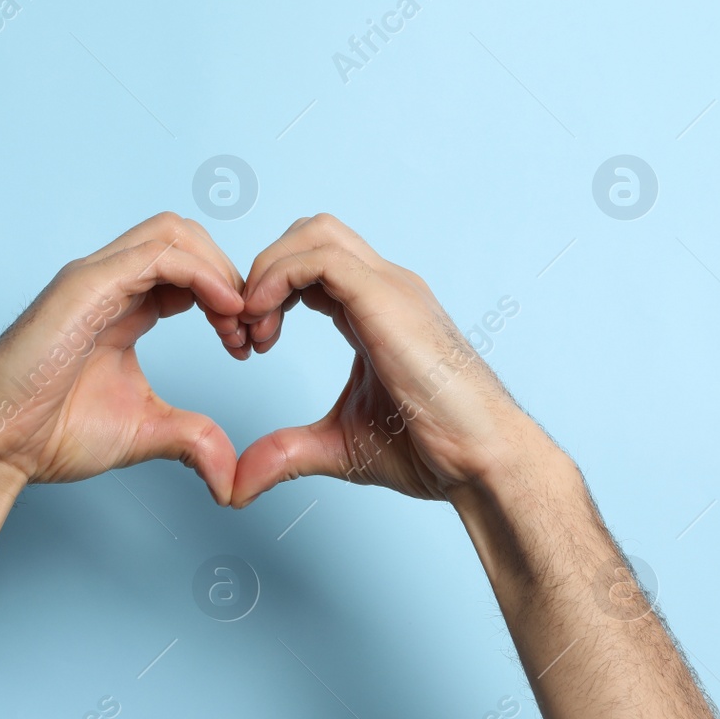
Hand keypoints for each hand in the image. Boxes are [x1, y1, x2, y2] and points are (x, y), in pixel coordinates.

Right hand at [0, 213, 248, 501]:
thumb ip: (192, 439)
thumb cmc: (51, 434)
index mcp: (124, 306)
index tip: (247, 342)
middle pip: (186, 237)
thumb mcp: (146, 430)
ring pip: (173, 233)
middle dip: (229, 273)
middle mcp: (109, 282)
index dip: (228, 295)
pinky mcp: (85, 286)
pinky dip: (201, 274)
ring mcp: (95, 279)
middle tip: (249, 328)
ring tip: (238, 319)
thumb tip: (229, 476)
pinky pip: (156, 256)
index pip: (189, 269)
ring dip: (219, 268)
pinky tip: (224, 310)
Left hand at [229, 214, 539, 504]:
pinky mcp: (387, 301)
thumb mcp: (337, 447)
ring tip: (253, 328)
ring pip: (314, 233)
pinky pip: (320, 260)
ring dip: (268, 271)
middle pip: (311, 233)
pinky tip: (263, 323)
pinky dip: (278, 279)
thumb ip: (286, 453)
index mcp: (375, 311)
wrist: (481, 461)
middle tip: (246, 331)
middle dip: (264, 270)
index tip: (249, 344)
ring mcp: (390, 288)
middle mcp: (385, 288)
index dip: (269, 292)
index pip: (312, 266)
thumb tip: (238, 485)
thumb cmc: (431, 452)